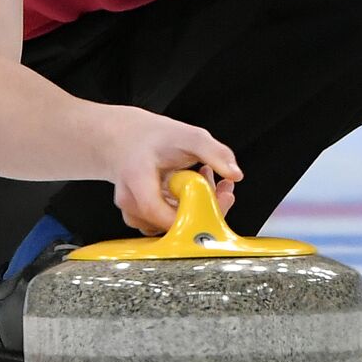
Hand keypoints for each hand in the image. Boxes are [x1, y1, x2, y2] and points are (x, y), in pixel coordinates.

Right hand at [99, 105, 241, 234]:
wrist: (126, 139)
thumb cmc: (154, 137)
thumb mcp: (189, 135)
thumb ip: (214, 152)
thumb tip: (235, 174)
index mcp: (137, 179)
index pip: (158, 212)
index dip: (189, 214)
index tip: (214, 202)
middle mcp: (131, 201)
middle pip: (169, 224)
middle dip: (202, 209)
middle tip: (222, 189)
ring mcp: (135, 213)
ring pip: (171, 226)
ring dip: (196, 208)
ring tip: (205, 182)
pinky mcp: (143, 219)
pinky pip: (169, 223)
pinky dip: (187, 209)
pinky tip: (194, 190)